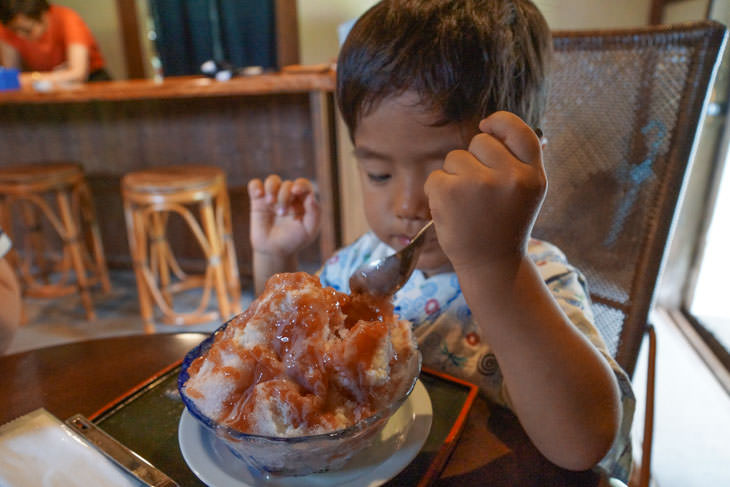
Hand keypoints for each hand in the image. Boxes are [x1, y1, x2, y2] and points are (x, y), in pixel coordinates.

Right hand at [248, 175, 320, 257]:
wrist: (274, 251)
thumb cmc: (294, 241)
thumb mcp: (309, 230)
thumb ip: (314, 213)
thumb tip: (311, 196)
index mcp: (303, 201)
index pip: (303, 184)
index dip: (300, 185)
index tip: (295, 191)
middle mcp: (289, 196)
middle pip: (287, 184)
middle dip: (285, 196)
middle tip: (282, 214)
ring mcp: (273, 197)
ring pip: (272, 180)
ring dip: (272, 189)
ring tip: (270, 203)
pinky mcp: (258, 200)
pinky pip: (254, 184)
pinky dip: (256, 187)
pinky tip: (259, 195)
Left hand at [424, 111, 545, 270]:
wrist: (491, 265)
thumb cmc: (504, 226)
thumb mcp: (526, 193)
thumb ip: (517, 161)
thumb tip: (495, 124)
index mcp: (533, 175)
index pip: (519, 130)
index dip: (500, 122)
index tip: (487, 126)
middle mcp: (511, 177)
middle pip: (480, 141)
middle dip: (474, 160)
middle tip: (480, 193)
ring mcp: (480, 183)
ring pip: (455, 157)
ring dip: (454, 176)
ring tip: (467, 205)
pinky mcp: (450, 191)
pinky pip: (436, 175)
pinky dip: (437, 191)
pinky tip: (451, 211)